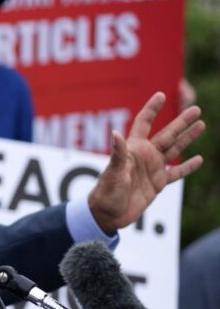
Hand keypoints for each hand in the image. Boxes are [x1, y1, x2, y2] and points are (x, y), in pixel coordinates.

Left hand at [89, 92, 204, 233]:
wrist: (108, 214)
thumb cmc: (106, 192)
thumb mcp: (113, 172)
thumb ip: (118, 153)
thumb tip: (115, 133)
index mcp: (133, 149)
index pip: (144, 123)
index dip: (152, 109)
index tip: (161, 95)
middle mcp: (144, 156)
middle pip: (167, 134)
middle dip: (181, 122)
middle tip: (196, 109)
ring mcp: (152, 169)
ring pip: (174, 150)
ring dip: (188, 138)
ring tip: (201, 125)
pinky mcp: (157, 184)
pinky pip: (175, 173)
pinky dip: (187, 167)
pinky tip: (198, 159)